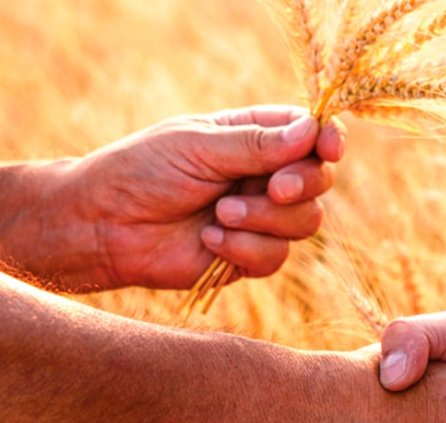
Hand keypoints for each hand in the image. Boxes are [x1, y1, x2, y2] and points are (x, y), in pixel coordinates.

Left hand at [44, 105, 344, 290]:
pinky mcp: (251, 256)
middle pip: (319, 180)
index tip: (327, 149)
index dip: (327, 140)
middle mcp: (264, 176)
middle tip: (273, 187)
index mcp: (254, 138)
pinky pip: (277, 256)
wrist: (106, 227)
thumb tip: (309, 133)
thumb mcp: (198, 146)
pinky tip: (209, 239)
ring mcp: (261, 218)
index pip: (309, 134)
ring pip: (305, 222)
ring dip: (265, 218)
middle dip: (302, 184)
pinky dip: (245, 248)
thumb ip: (256, 144)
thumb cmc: (143, 172)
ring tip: (221, 214)